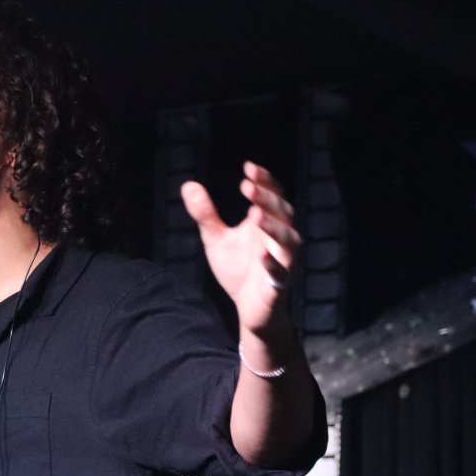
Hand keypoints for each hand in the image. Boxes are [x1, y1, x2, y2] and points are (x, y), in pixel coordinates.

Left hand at [181, 161, 299, 337]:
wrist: (248, 308)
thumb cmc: (238, 269)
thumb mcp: (216, 239)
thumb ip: (205, 214)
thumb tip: (188, 184)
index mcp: (267, 223)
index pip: (272, 195)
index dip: (264, 181)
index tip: (248, 168)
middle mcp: (279, 238)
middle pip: (282, 213)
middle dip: (266, 199)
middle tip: (247, 186)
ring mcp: (282, 261)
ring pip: (287, 240)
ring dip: (273, 226)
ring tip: (254, 214)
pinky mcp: (278, 285)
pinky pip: (281, 273)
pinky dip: (273, 264)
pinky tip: (261, 255)